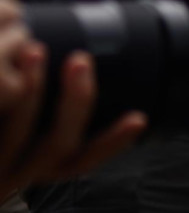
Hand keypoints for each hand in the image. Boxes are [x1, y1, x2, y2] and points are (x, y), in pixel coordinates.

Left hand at [0, 41, 146, 198]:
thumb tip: (60, 58)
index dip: (111, 143)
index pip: (78, 162)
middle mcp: (9, 176)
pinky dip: (2, 96)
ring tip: (35, 50)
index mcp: (28, 170)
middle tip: (81, 60)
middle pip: (57, 149)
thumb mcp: (6, 143)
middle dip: (76, 104)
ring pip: (17, 138)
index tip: (138, 117)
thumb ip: (29, 112)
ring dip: (33, 93)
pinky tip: (2, 78)